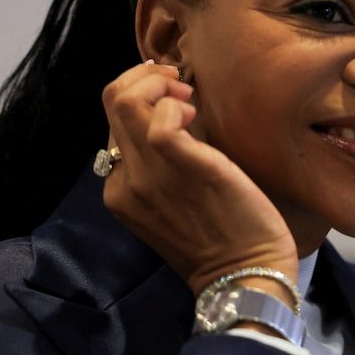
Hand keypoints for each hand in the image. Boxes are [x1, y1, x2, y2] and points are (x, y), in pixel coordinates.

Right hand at [100, 62, 297, 296]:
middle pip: (111, 103)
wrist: (243, 276)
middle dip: (145, 78)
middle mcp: (125, 182)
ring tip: (188, 97)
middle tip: (179, 86)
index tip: (176, 99)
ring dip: (157, 83)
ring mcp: (148, 177)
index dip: (142, 99)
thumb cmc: (221, 237)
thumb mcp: (175, 202)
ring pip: (125, 102)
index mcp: (119, 191)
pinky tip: (195, 113)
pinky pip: (161, 120)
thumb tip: (174, 118)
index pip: (113, 123)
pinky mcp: (183, 168)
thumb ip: (163, 167)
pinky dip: (175, 104)